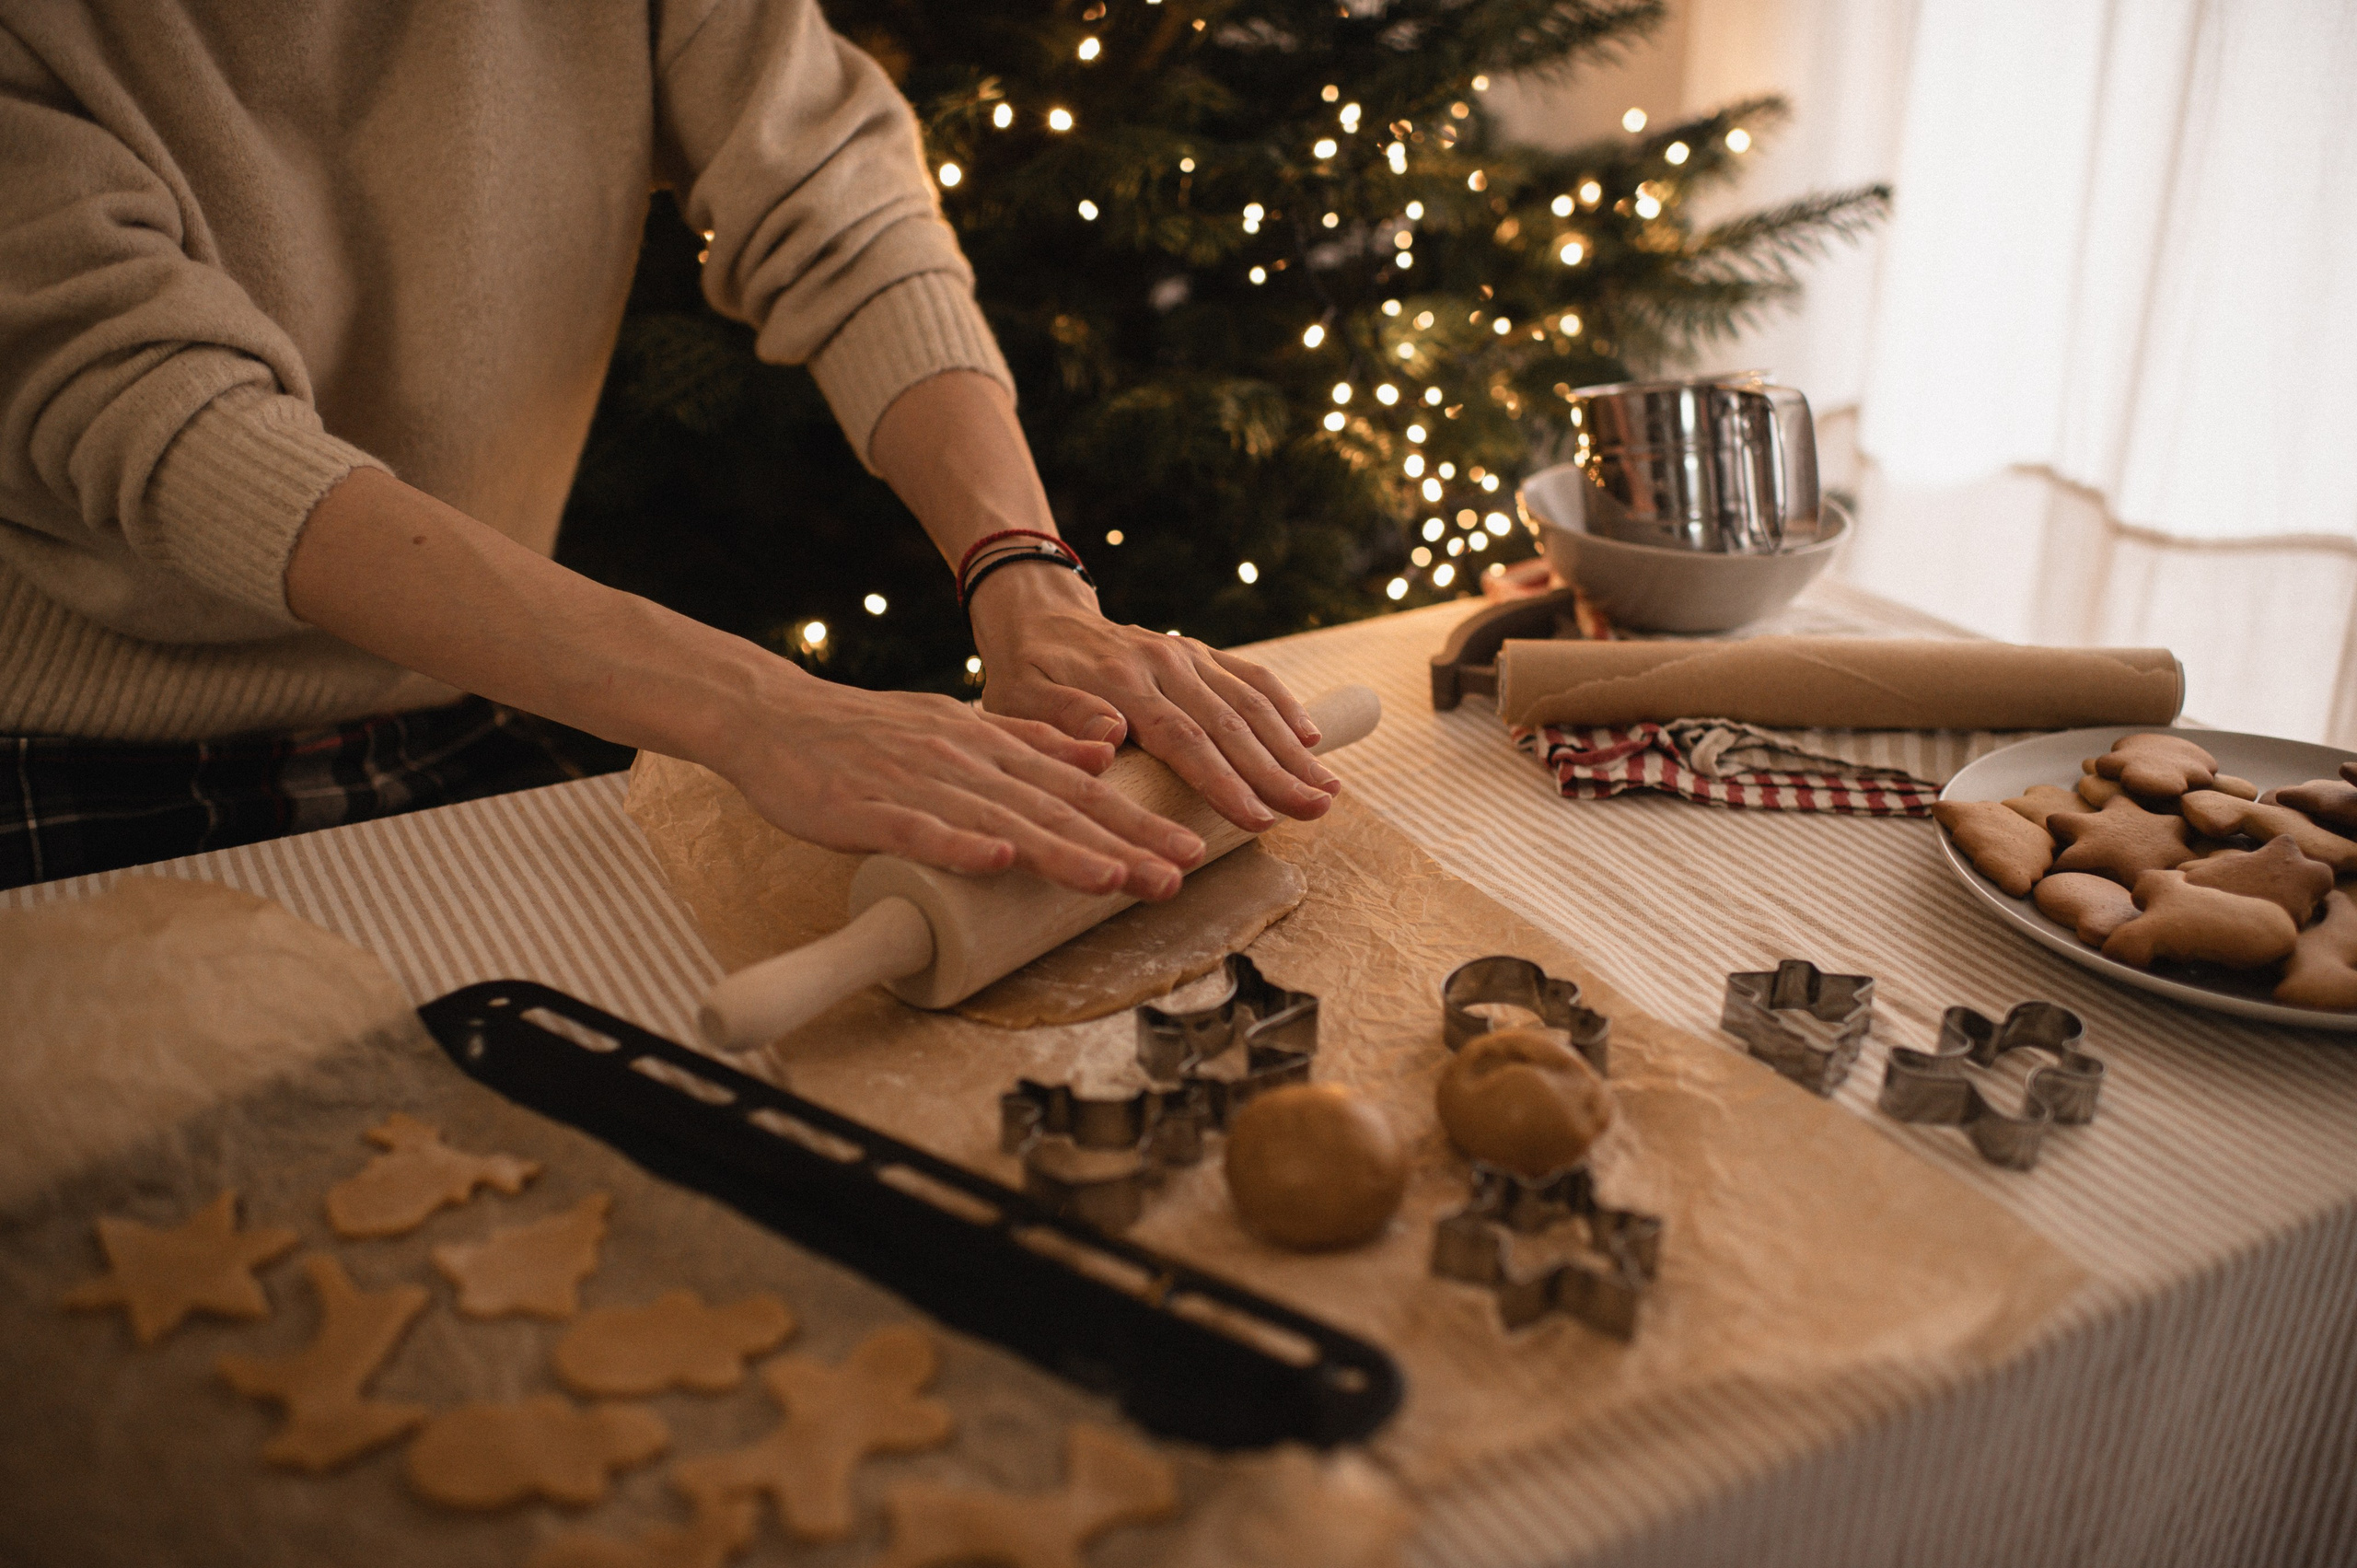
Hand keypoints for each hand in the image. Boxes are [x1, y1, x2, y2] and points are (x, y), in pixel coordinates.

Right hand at [708, 662, 1204, 899]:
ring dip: (1059, 851)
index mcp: (993, 745)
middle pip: (1056, 808)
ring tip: (1114, 877)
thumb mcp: (963, 726)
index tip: (1190, 850)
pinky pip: (919, 830)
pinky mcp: (868, 809)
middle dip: (1121, 844)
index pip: (1079, 790)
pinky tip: (997, 862)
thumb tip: (1106, 750)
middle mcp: (968, 761)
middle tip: (1178, 876)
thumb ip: (1032, 740)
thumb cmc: (873, 733)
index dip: (1136, 821)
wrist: (780, 717)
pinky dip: (959, 846)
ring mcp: (920, 784)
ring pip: (1001, 821)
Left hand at [965, 565, 1341, 832]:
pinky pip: (1249, 676)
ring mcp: (1185, 653)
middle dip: (1277, 773)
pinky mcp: (1198, 650)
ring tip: (1327, 791)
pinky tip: (1311, 740)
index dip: (1222, 782)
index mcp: (1119, 683)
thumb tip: (1108, 736)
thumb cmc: (1025, 676)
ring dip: (1292, 748)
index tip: (1258, 820)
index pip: (1182, 738)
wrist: (1039, 617)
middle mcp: (1162, 662)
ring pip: (1249, 702)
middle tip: (1314, 812)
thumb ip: (1060, 719)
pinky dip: (1284, 706)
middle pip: (1230, 724)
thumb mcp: (1018, 702)